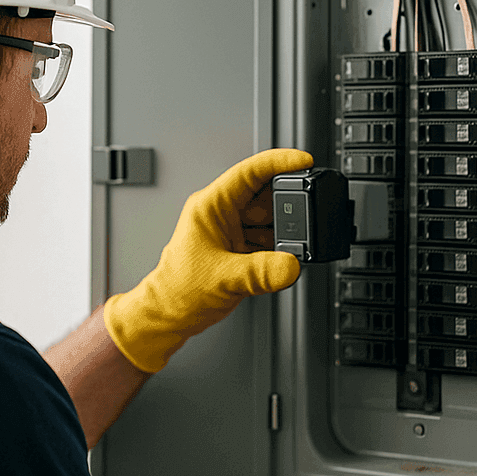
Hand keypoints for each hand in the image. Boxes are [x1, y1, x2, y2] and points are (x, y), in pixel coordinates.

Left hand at [102, 148, 312, 372]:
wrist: (172, 314)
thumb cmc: (178, 289)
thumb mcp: (223, 278)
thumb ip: (261, 272)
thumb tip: (292, 265)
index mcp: (211, 206)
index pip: (250, 172)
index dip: (279, 162)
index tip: (304, 161)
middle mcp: (224, 214)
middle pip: (267, 196)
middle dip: (287, 208)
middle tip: (302, 223)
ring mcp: (234, 232)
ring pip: (272, 221)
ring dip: (284, 234)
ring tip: (286, 251)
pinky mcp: (242, 250)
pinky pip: (270, 241)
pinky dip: (280, 250)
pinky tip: (279, 263)